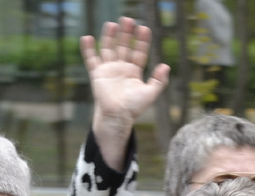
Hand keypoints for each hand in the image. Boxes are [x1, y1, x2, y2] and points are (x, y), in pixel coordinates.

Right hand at [82, 17, 169, 168]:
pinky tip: (88, 38)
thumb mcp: (151, 93)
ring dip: (110, 37)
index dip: (142, 41)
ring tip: (113, 24)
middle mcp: (121, 68)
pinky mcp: (97, 74)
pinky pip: (91, 59)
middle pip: (124, 46)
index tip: (144, 28)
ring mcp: (109, 69)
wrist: (118, 116)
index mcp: (134, 71)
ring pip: (109, 49)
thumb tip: (166, 66)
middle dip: (126, 34)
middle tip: (128, 19)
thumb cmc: (134, 107)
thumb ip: (159, 80)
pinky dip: (88, 49)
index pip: (139, 52)